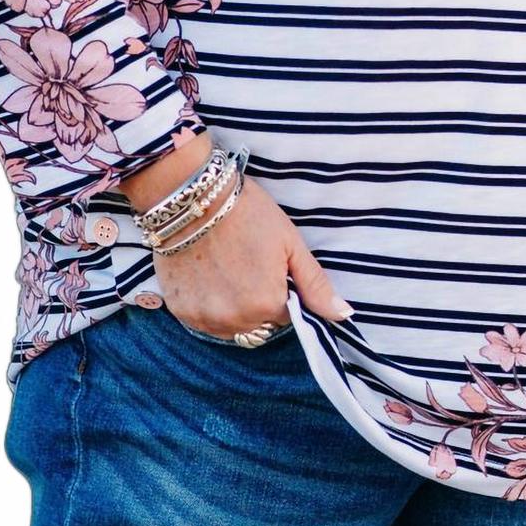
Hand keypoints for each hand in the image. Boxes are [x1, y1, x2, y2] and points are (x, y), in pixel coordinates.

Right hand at [120, 136, 351, 336]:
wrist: (191, 197)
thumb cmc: (247, 214)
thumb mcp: (290, 245)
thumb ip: (315, 286)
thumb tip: (343, 315)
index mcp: (267, 305)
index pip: (287, 317)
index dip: (282, 293)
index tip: (271, 270)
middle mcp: (236, 320)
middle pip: (259, 327)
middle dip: (260, 306)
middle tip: (249, 270)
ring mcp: (205, 318)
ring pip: (232, 328)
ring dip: (235, 311)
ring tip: (228, 274)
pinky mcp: (181, 312)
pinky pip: (205, 322)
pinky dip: (210, 308)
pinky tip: (208, 278)